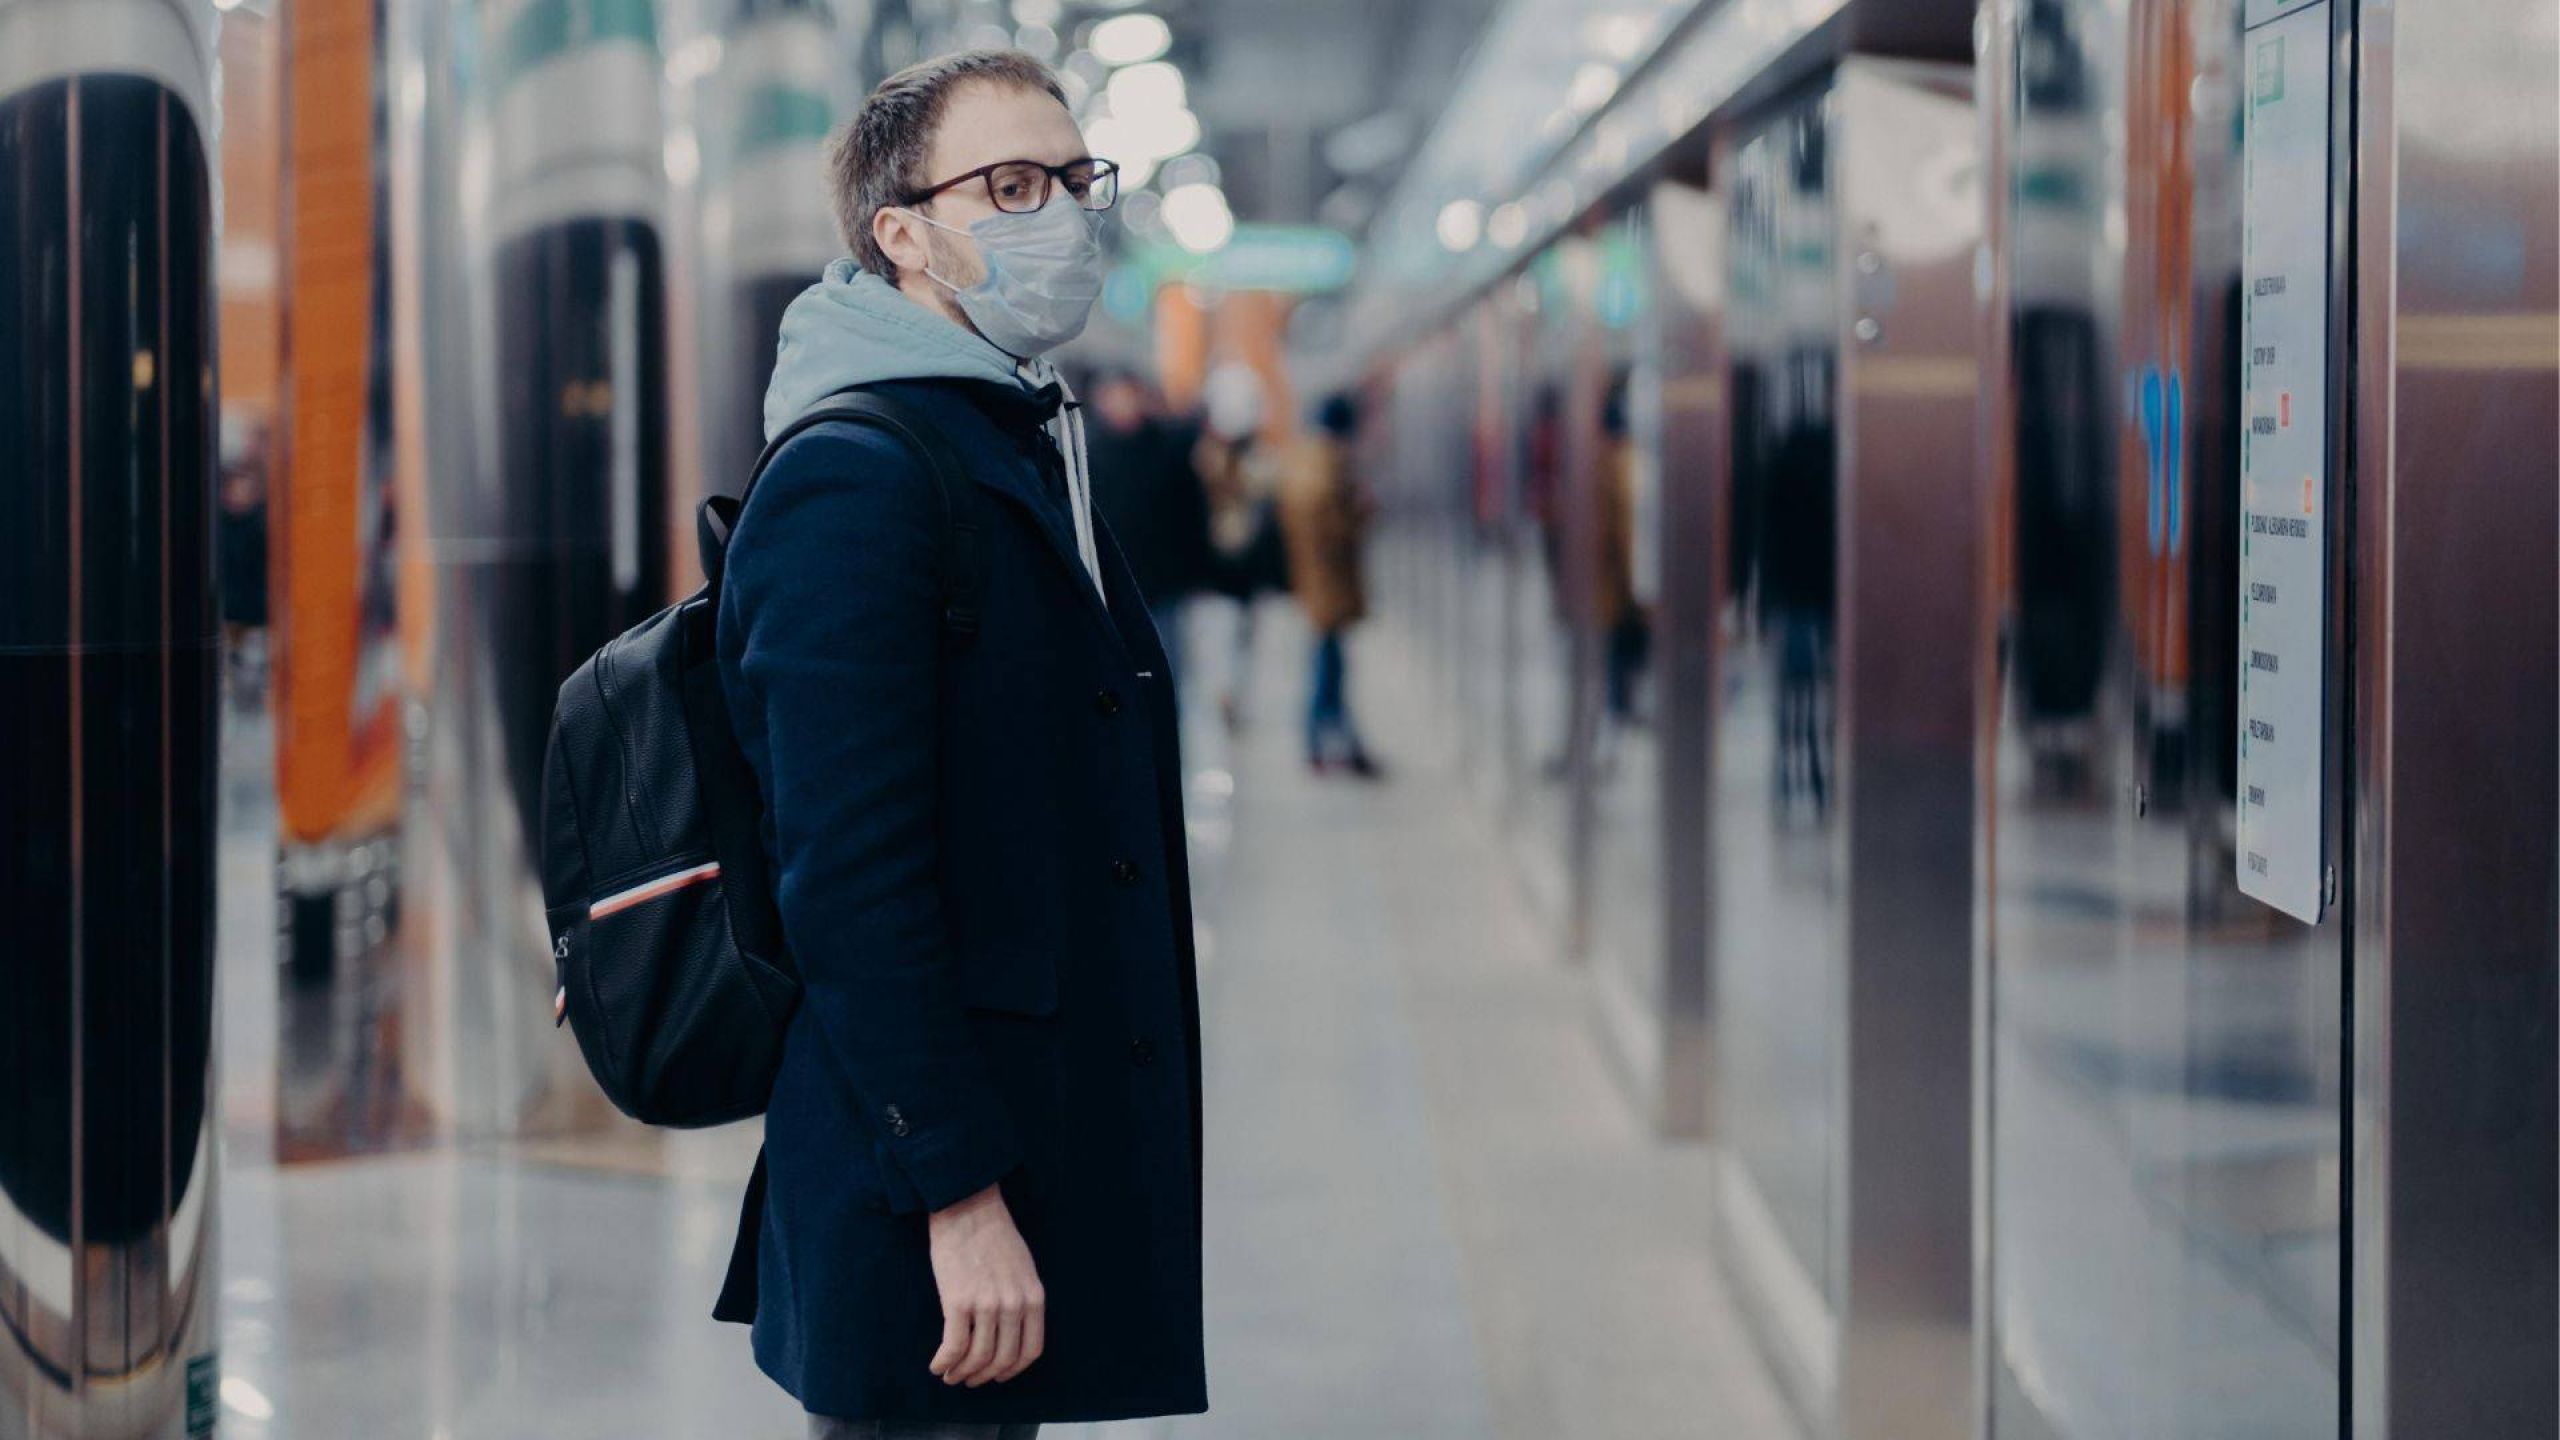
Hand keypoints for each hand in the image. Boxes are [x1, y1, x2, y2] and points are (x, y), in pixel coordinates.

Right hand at [925, 1183, 1045, 1386]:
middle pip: (1003, 1359)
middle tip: (969, 1379)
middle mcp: (1014, 1304)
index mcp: (1034, 1296)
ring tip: (950, 1375)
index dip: (1013, 1370)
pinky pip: (954, 1347)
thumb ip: (1022, 1298)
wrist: (967, 1206)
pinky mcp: (958, 1302)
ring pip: (977, 1358)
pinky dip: (944, 1362)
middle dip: (984, 1376)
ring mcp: (987, 1304)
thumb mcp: (1023, 1267)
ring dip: (962, 1373)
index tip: (998, 1375)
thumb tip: (1011, 1332)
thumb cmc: (992, 1234)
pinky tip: (937, 1365)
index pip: (1031, 1350)